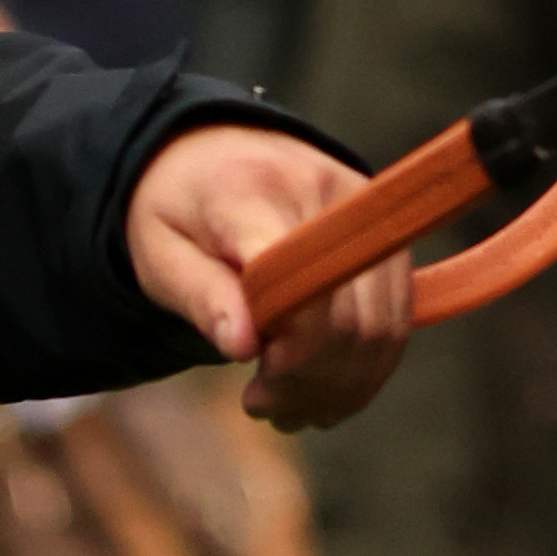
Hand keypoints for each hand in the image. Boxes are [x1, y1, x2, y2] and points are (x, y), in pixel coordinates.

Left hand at [123, 124, 409, 430]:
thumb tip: (242, 346)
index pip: (305, 286)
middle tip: (261, 406)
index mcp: (259, 193)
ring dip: (341, 386)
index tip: (251, 392)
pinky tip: (321, 386)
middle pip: (352, 319)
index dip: (291, 357)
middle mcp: (329, 193)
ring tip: (289, 404)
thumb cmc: (179, 210)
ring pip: (383, 325)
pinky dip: (365, 367)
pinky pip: (396, 315)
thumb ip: (201, 297)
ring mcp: (367, 209)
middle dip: (311, 384)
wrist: (213, 149)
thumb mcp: (160, 254)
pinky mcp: (385, 231)